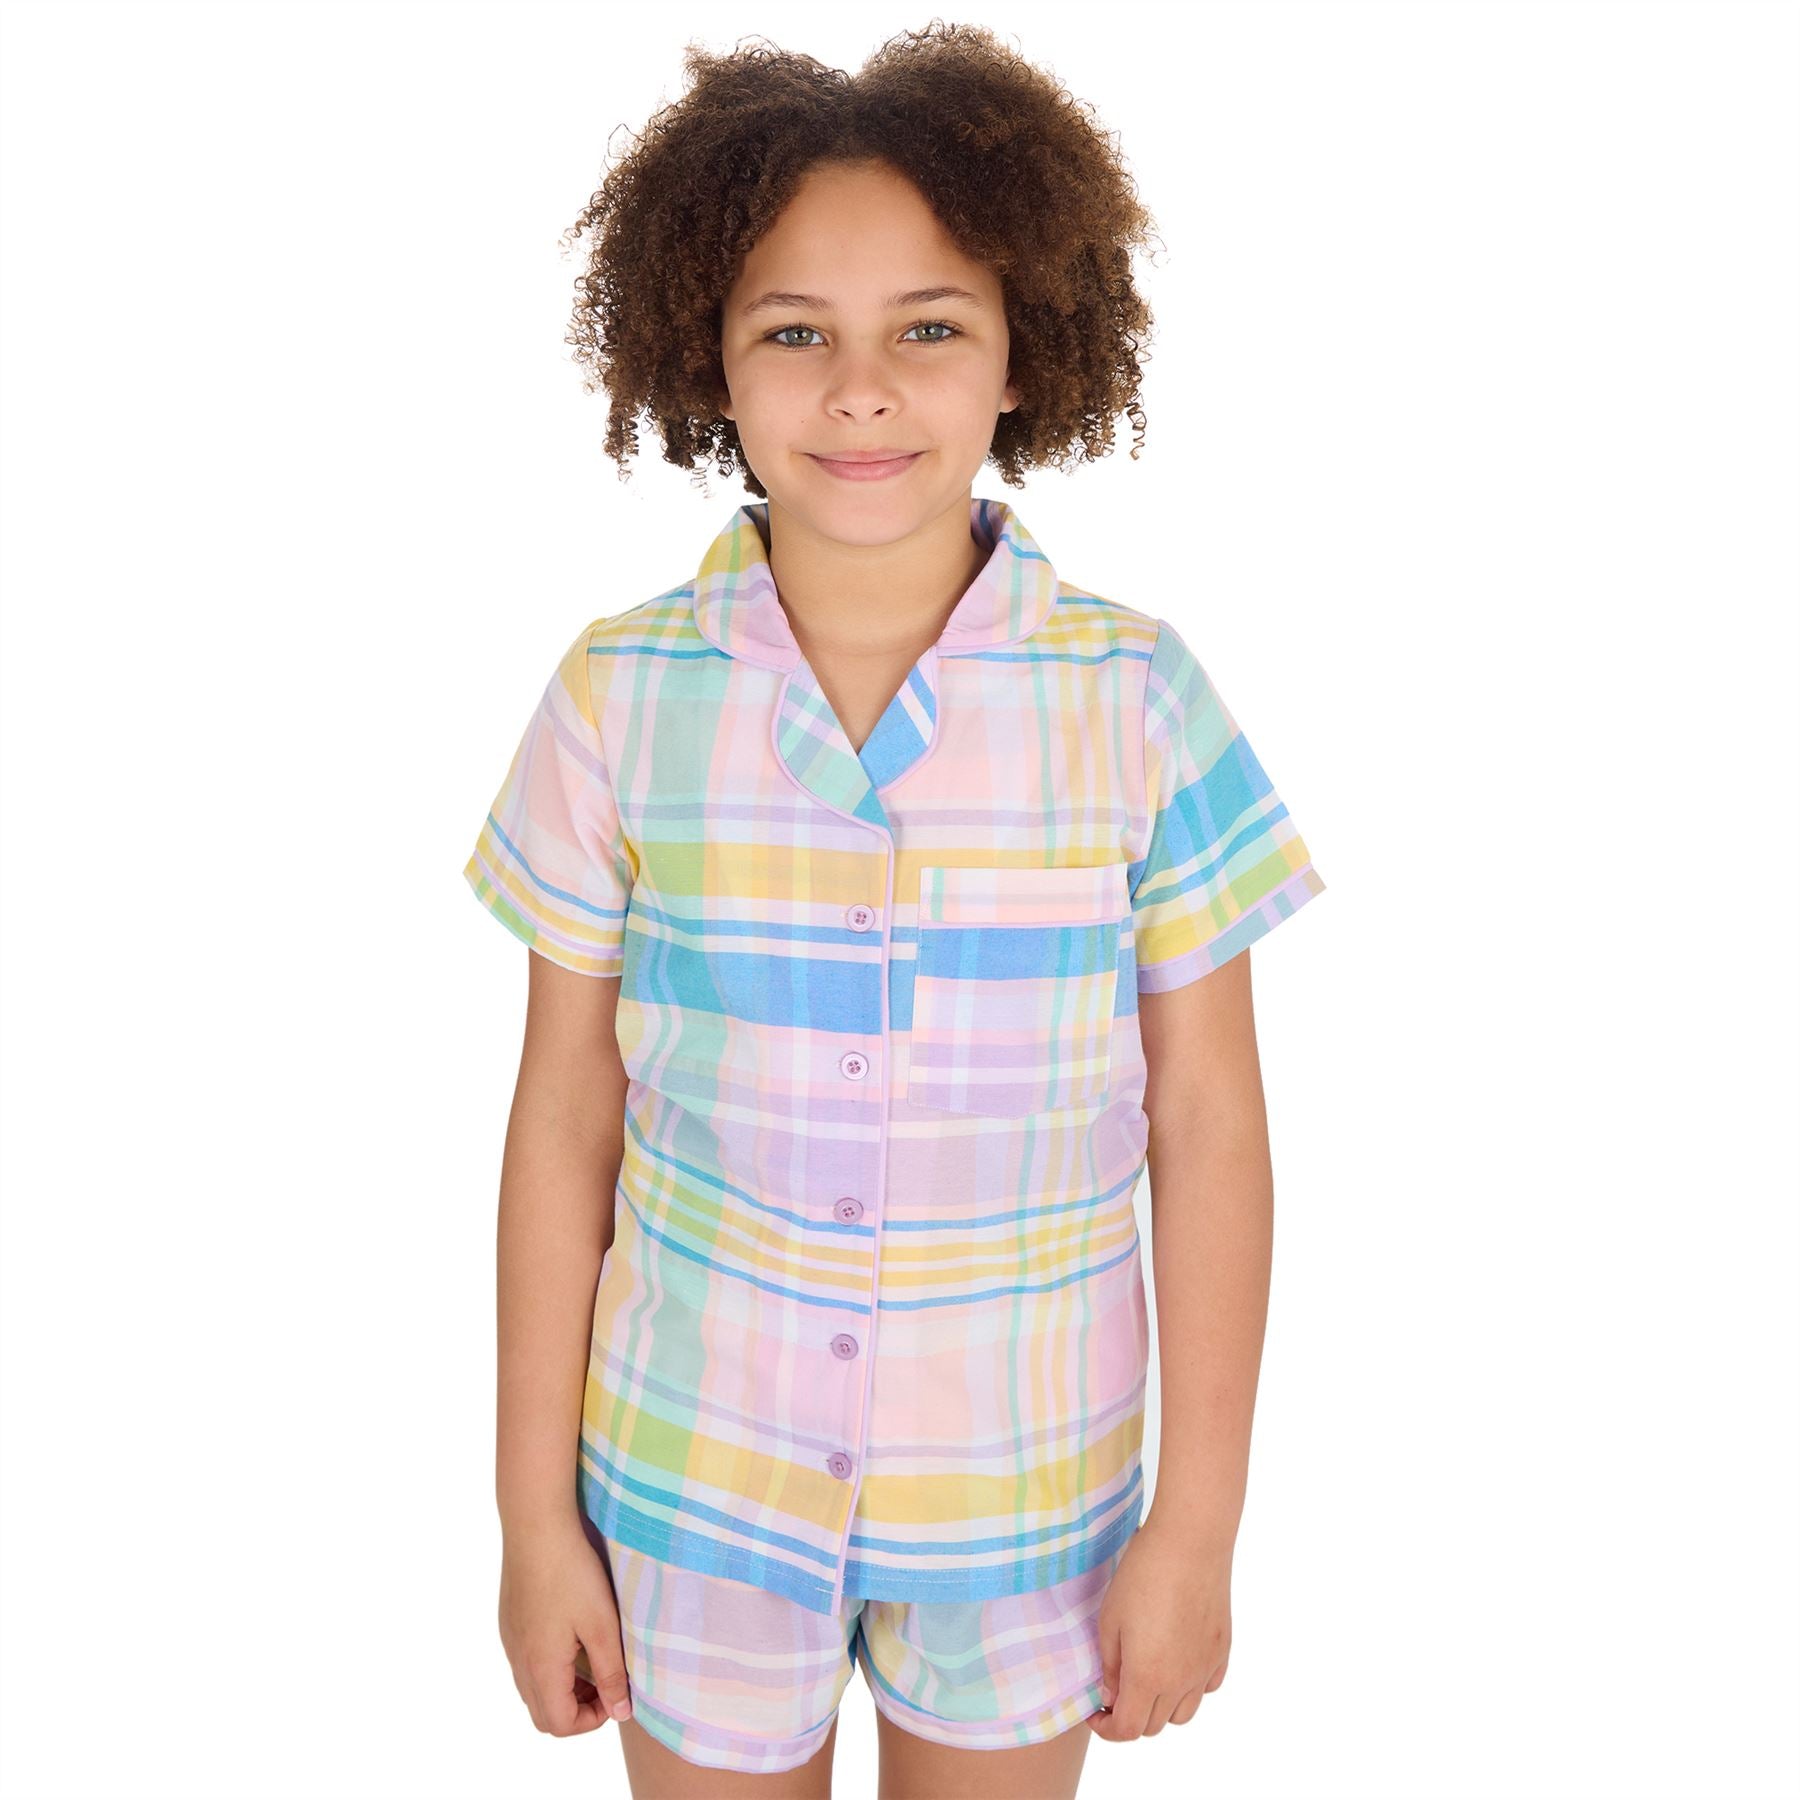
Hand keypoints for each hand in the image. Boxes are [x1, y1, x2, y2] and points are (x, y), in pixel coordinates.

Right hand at [498, 1519, 632, 1736]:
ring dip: (563, 1688)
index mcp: (540, 1667)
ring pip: (532, 1688)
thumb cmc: (572, 1573)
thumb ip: (612, 1673)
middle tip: (606, 1682)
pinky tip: (572, 1634)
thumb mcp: (602, 1624)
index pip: (559, 1724)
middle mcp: (519, 1660)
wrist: (536, 1526)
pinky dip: (550, 1666)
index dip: (591, 1720)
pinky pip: (526, 1662)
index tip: (616, 1694)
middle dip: (577, 1709)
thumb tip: (620, 1712)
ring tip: (593, 1659)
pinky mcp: (509, 1621)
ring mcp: (510, 1640)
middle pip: (542, 1713)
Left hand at [1087, 1514, 1230, 1740]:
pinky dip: (1189, 1688)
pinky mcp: (1222, 1651)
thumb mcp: (1110, 1619)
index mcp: (1148, 1677)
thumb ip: (1110, 1665)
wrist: (1190, 1543)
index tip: (1094, 1712)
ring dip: (1160, 1708)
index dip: (1107, 1729)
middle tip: (1114, 1691)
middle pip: (1154, 1725)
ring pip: (1183, 1714)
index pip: (1128, 1730)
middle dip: (1130, 1716)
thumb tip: (1111, 1695)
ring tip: (1145, 1678)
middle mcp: (1181, 1683)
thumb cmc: (1143, 1575)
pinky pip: (1206, 1688)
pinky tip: (1176, 1663)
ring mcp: (1205, 1668)